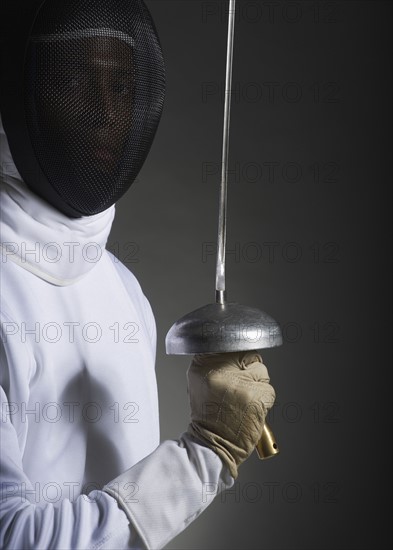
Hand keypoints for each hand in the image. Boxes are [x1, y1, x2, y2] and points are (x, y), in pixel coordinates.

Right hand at [187, 351, 275, 478]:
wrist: (211, 444)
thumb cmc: (208, 415)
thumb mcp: (199, 382)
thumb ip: (214, 363)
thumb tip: (236, 348)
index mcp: (203, 363)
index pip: (231, 343)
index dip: (236, 357)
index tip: (234, 368)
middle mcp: (220, 369)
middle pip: (248, 355)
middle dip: (248, 370)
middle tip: (237, 390)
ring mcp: (239, 382)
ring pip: (261, 371)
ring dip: (257, 385)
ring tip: (243, 400)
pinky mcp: (255, 396)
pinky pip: (269, 389)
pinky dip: (264, 400)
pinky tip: (251, 409)